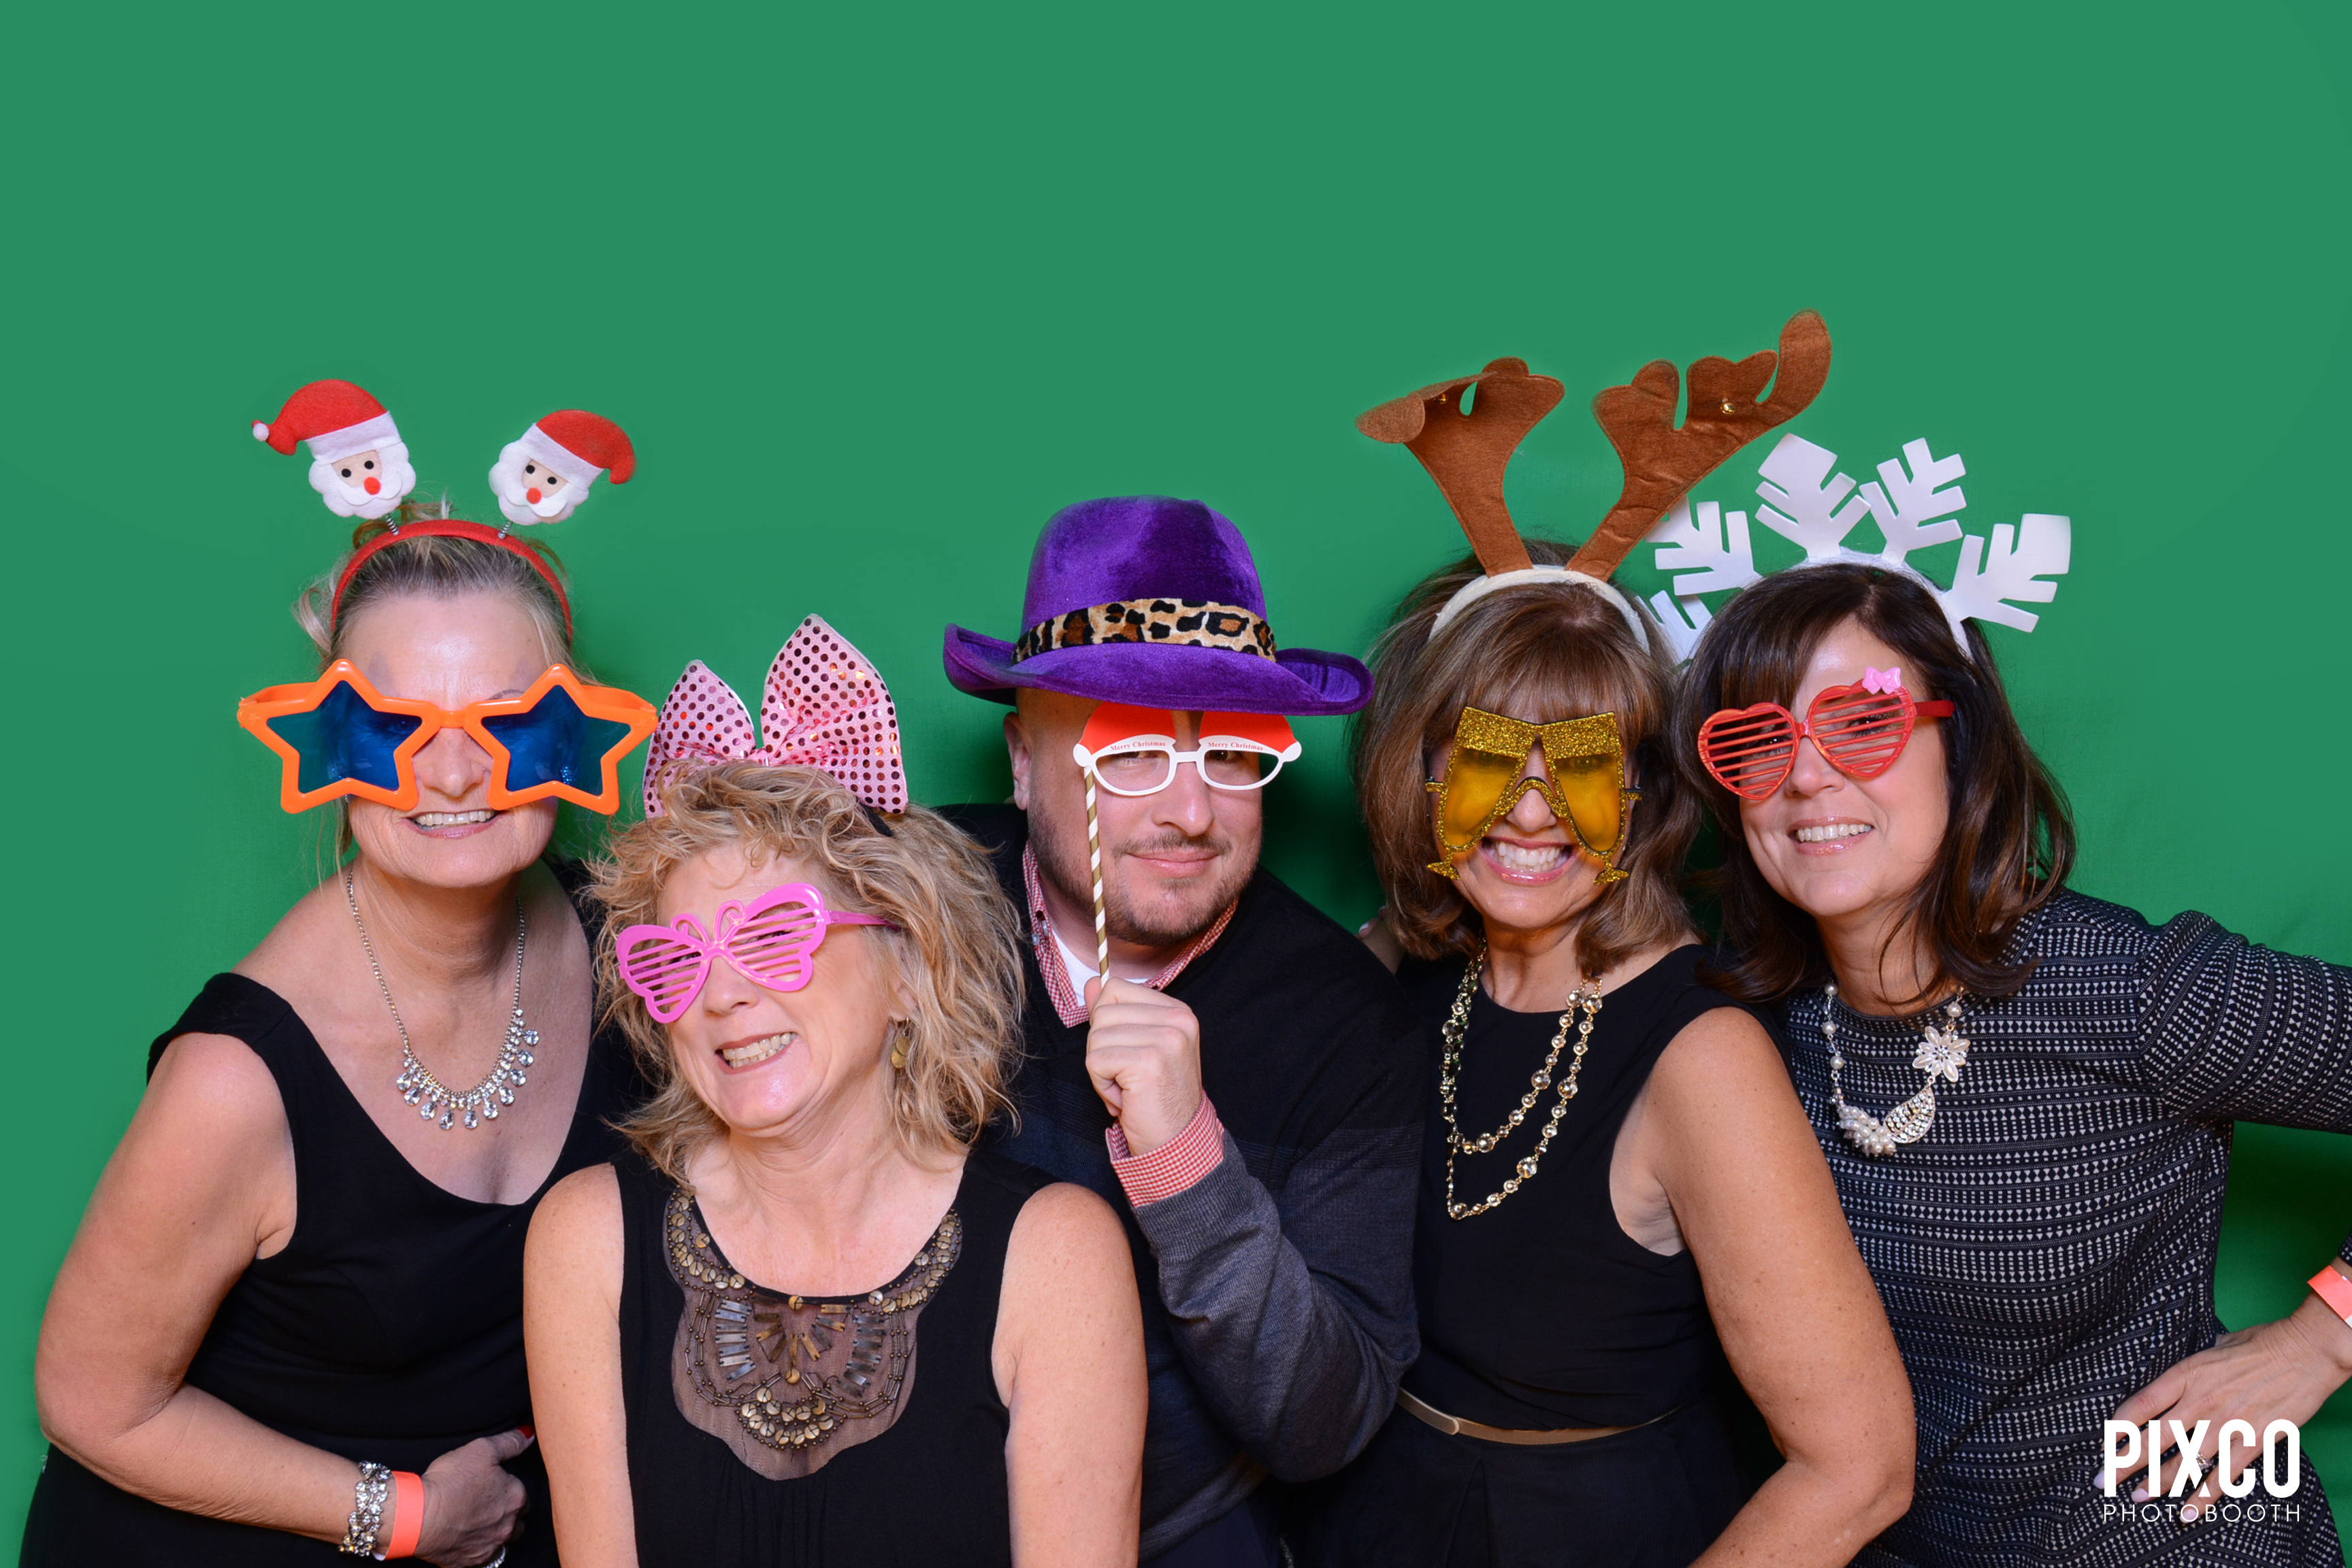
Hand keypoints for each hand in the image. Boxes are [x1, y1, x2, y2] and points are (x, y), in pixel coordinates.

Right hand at [416, 1427, 532, 1565]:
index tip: (491, 1486)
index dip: (506, 1488)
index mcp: (515, 1497)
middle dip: (506, 1513)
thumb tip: (528, 1435)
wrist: (418, 1516)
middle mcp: (508, 1525)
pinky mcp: (471, 1562)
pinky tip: (466, 1539)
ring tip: (478, 1522)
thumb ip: (509, 1442)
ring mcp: (490, 1546)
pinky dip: (478, 1548)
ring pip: (502, 1540)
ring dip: (495, 1532)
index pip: (521, 1494)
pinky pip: (483, 1558)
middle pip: (516, 1520)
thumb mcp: (481, 1450)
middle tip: (485, 1504)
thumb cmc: (448, 1482)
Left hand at [1082, 976, 1202, 1156]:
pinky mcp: (1149, 1061)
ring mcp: (1166, 1038)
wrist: (1174, 1141)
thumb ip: (1116, 1012)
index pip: (1115, 988)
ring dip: (1101, 1069)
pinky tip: (1125, 1098)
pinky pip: (1096, 1061)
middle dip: (1102, 1048)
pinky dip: (1101, 1085)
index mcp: (1177, 1011)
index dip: (1106, 1021)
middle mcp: (1177, 1019)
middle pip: (1102, 1011)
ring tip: (1127, 1088)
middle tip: (1127, 1075)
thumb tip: (1092, 982)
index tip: (1126, 1050)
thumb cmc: (1155, 1098)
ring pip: (1096, 1037)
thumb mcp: (1137, 1047)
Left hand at [2104, 1278, 2351, 1513]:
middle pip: (2152, 1439)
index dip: (2117, 1428)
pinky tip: (2187, 1512)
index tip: (2102, 1445)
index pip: (2140, 1405)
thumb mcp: (2213, 1348)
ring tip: (2137, 1498)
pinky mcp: (2252, 1442)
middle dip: (2124, 1463)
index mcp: (2185, 1375)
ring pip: (2183, 1462)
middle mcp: (2200, 1402)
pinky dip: (2204, 1497)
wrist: (2304, 1353)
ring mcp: (2226, 1425)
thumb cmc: (2260, 1344)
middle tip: (2102, 1481)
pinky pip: (2222, 1476)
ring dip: (2158, 1483)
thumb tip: (2180, 1381)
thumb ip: (2193, 1370)